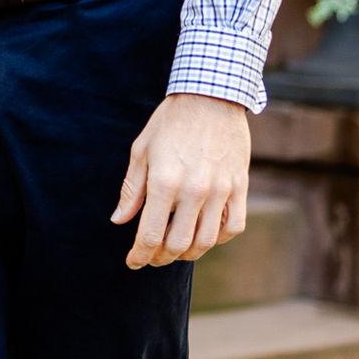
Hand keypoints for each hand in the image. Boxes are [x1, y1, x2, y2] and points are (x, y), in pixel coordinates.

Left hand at [110, 92, 249, 269]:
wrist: (211, 96)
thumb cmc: (170, 122)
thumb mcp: (141, 151)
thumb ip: (131, 189)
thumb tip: (119, 220)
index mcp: (164, 181)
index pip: (150, 234)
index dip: (139, 255)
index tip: (132, 262)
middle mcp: (194, 190)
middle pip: (178, 244)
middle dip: (161, 257)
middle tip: (152, 257)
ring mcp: (221, 190)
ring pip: (206, 241)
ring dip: (188, 252)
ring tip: (175, 249)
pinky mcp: (240, 186)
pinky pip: (233, 226)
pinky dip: (218, 238)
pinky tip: (204, 234)